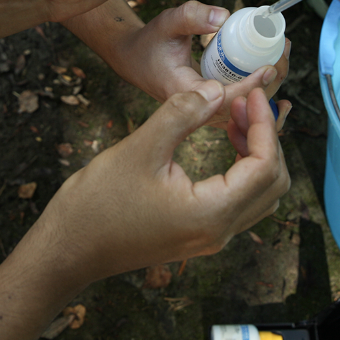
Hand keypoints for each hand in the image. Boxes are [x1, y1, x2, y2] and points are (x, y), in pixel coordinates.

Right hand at [36, 70, 289, 281]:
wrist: (66, 250)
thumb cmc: (97, 204)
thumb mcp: (140, 148)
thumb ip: (183, 114)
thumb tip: (219, 90)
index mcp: (211, 214)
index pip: (265, 166)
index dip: (266, 124)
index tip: (254, 93)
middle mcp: (218, 232)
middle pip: (272, 183)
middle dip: (267, 137)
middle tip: (246, 102)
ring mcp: (209, 237)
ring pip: (260, 194)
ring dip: (257, 153)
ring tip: (235, 117)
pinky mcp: (198, 234)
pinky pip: (239, 201)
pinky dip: (242, 169)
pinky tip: (224, 141)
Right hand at [103, 1, 290, 106]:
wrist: (134, 59)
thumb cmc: (150, 42)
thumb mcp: (167, 22)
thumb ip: (192, 16)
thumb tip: (224, 16)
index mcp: (184, 94)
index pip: (224, 98)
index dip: (250, 85)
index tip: (269, 66)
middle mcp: (196, 110)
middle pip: (242, 108)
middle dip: (269, 82)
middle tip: (284, 50)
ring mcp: (204, 112)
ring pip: (244, 110)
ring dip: (269, 87)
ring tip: (283, 55)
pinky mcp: (210, 107)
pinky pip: (240, 107)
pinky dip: (259, 93)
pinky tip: (275, 73)